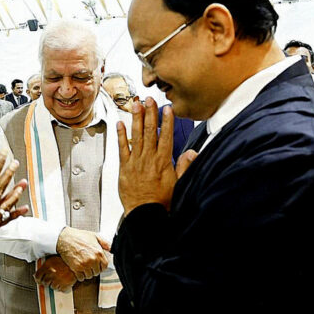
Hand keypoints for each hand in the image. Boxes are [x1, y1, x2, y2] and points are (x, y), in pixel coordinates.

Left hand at [34, 255, 76, 291]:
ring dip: (55, 285)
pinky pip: (61, 290)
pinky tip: (64, 282)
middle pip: (45, 283)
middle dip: (48, 282)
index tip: (40, 280)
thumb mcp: (53, 260)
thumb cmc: (65, 261)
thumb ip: (44, 267)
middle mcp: (52, 273)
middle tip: (52, 279)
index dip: (39, 279)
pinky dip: (63, 287)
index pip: (38, 276)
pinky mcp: (66, 285)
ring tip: (60, 279)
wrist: (78, 262)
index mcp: (47, 266)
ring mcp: (58, 280)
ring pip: (53, 287)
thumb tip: (35, 275)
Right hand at [56, 227, 108, 280]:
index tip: (97, 264)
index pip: (104, 266)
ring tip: (83, 267)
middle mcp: (93, 260)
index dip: (101, 266)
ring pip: (89, 276)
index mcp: (98, 253)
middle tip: (88, 265)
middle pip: (97, 272)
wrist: (65, 239)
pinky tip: (78, 270)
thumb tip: (111, 249)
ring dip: (86, 273)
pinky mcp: (76, 268)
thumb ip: (105, 243)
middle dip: (93, 269)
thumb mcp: (95, 236)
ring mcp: (84, 265)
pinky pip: (81, 277)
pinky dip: (80, 275)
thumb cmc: (79, 236)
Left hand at [117, 99, 180, 215]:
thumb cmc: (162, 201)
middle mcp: (149, 159)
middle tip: (149, 99)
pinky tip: (120, 124)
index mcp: (164, 161)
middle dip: (150, 113)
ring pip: (137, 136)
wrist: (146, 214)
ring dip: (136, 119)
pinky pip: (122, 148)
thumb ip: (185, 166)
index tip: (167, 108)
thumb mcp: (179, 184)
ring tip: (136, 104)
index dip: (167, 121)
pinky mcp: (124, 168)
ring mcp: (136, 162)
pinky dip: (121, 135)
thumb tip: (192, 152)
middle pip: (151, 131)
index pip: (166, 136)